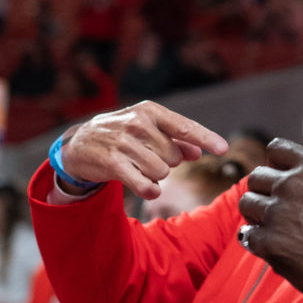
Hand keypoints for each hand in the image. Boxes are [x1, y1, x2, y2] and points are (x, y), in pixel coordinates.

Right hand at [59, 100, 228, 199]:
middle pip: (174, 157)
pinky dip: (149, 190)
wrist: (79, 143)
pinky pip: (145, 185)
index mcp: (150, 112)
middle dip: (166, 163)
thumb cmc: (121, 135)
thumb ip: (175, 140)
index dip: (206, 138)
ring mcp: (124, 142)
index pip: (185, 126)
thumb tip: (197, 153)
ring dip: (155, 176)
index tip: (223, 148)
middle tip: (146, 157)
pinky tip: (145, 188)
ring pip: (161, 172)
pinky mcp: (112, 162)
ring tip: (138, 167)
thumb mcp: (148, 130)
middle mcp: (138, 123)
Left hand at [237, 139, 302, 302]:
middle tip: (276, 209)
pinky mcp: (269, 243)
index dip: (275, 165)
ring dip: (256, 215)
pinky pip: (247, 235)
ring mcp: (278, 212)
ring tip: (273, 229)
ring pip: (246, 203)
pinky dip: (256, 241)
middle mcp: (292, 183)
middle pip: (256, 177)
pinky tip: (273, 248)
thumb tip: (299, 181)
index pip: (276, 149)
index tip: (280, 179)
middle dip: (263, 192)